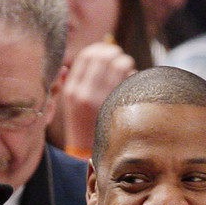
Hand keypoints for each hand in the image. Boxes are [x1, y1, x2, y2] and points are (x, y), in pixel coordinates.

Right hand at [63, 41, 135, 155]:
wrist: (87, 155)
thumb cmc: (83, 125)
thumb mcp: (72, 102)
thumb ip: (79, 77)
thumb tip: (95, 50)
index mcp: (71, 90)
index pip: (88, 55)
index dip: (101, 49)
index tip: (108, 52)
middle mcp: (84, 93)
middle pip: (104, 55)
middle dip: (116, 55)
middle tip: (121, 61)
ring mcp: (101, 101)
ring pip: (120, 64)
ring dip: (127, 64)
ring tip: (127, 71)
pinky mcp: (117, 107)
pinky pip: (129, 80)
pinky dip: (134, 77)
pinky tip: (132, 84)